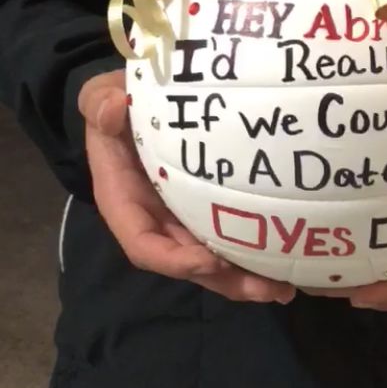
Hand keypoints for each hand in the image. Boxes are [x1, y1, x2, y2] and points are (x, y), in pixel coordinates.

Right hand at [78, 71, 294, 303]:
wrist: (134, 102)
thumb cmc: (116, 104)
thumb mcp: (99, 97)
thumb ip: (99, 103)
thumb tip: (112, 109)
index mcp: (125, 201)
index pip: (144, 245)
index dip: (175, 260)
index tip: (211, 261)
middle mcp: (155, 220)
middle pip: (188, 264)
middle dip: (225, 281)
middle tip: (267, 290)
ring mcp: (182, 218)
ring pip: (212, 261)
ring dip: (245, 278)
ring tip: (284, 288)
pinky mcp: (206, 209)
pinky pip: (228, 237)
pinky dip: (253, 252)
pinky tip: (287, 261)